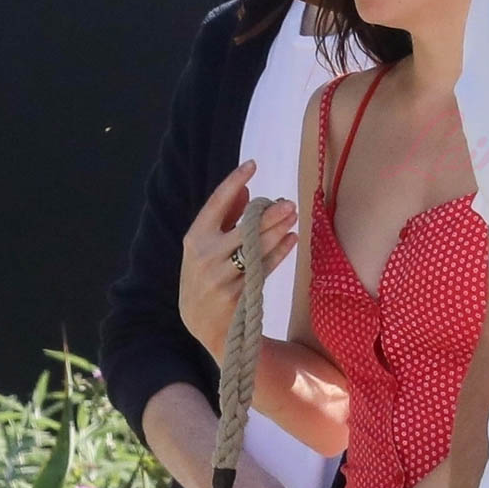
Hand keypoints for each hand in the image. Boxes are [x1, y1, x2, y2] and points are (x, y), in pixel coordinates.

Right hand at [179, 159, 297, 359]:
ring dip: (278, 231)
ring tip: (293, 216)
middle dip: (268, 214)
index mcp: (195, 238)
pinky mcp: (238, 294)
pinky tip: (292, 239)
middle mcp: (206, 256)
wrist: (202, 322)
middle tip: (288, 202)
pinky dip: (280, 252)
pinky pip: (264, 268)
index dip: (233, 182)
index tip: (252, 165)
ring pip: (256, 249)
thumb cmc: (206, 275)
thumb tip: (245, 189)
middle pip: (243, 229)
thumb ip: (224, 218)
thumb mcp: (206, 246)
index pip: (216, 204)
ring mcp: (221, 277)